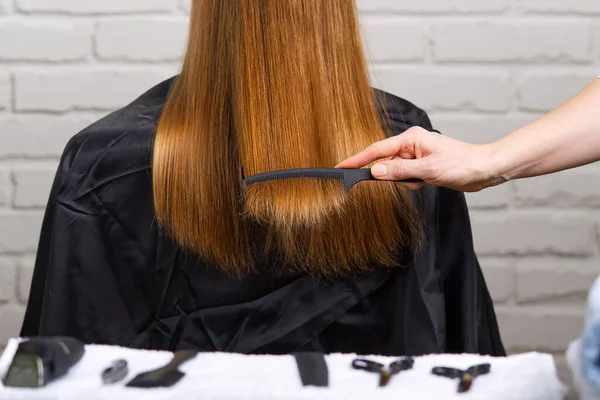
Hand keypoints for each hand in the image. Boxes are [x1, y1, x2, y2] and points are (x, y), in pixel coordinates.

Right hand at [336, 126, 497, 191]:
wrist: (484, 169)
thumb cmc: (462, 164)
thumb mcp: (428, 170)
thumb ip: (399, 171)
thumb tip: (375, 172)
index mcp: (410, 138)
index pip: (376, 150)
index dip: (357, 160)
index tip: (341, 167)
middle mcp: (410, 144)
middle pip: (386, 163)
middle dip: (396, 177)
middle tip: (416, 179)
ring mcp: (415, 155)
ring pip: (396, 173)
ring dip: (408, 181)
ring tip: (427, 179)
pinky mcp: (421, 165)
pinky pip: (407, 177)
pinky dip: (414, 183)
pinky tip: (429, 181)